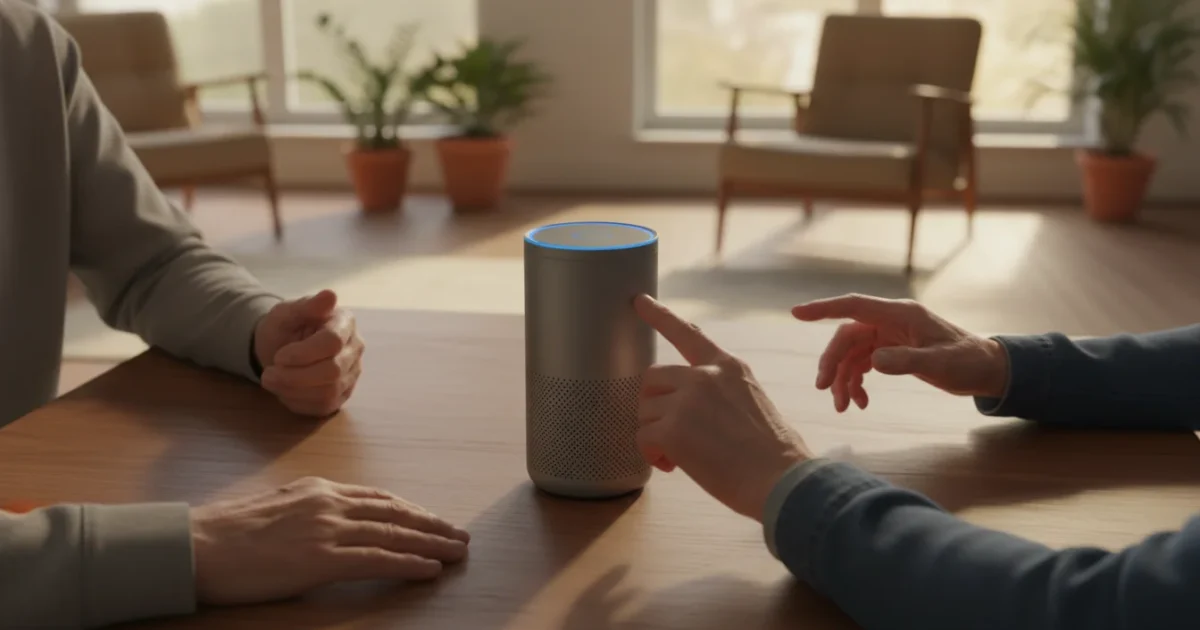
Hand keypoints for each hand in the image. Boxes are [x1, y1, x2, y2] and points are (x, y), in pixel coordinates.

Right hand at [191, 477, 469, 605]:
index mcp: (318, 490)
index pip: (378, 498)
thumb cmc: (224, 534)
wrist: (196, 545)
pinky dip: (409, 563)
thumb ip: (307, 512)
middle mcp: (329, 503)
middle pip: (395, 513)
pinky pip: (378, 559)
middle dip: (431, 524)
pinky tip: (429, 569)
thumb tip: (326, 524)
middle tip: (459, 535)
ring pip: (394, 533)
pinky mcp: (322, 558)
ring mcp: (328, 529)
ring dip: (431, 543)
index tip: (431, 519)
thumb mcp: (275, 510)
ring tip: (456, 551)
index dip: (410, 510)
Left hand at [254, 290, 364, 415]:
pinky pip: (324, 407)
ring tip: (272, 381)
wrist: (280, 349)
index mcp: (345, 323)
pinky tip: (284, 391)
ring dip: (293, 390)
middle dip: (295, 376)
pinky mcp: (342, 395)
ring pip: (328, 392)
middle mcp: (355, 349)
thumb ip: (306, 306)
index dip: (304, 353)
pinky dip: (298, 402)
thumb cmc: (284, 327)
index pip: (333, 342)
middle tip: (267, 374)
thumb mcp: (286, 312)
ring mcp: (351, 374)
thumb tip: (331, 295)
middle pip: (332, 371)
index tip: (279, 357)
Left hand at [633, 295, 810, 521]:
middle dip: (655, 406)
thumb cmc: (774, 455)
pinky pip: (643, 437)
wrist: (782, 480)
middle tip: (671, 434)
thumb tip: (695, 411)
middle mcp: (705, 376)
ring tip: (679, 457)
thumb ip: (721, 395)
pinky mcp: (672, 428)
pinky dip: (651, 454)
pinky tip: (672, 465)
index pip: (688, 334)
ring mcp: (687, 399)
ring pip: (645, 410)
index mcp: (728, 368)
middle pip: (653, 378)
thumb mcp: (753, 404)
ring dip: (654, 434)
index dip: (660, 316)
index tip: (639, 301)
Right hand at [791, 294, 1009, 411]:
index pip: (853, 306)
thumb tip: (873, 362)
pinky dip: (857, 382)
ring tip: (844, 407)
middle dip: (833, 363)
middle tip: (825, 390)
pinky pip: (863, 364)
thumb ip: (906, 361)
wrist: (987, 370)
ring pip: (852, 354)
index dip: (824, 309)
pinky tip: (861, 401)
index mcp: (900, 314)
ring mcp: (889, 336)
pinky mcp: (891, 351)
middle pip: (846, 337)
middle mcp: (890, 321)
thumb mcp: (940, 363)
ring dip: (843, 379)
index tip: (796, 314)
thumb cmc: (968, 361)